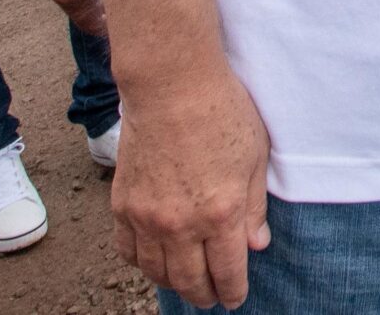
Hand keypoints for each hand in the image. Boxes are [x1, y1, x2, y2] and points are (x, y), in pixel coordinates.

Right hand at [112, 66, 272, 309]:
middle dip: (203, 296)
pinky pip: (127, 250)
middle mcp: (182, 224)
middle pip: (190, 281)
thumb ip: (254, 208)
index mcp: (221, 214)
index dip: (232, 292)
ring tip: (185, 282)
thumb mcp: (254, 158)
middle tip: (210, 298)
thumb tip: (256, 245)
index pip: (227, 273)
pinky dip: (141, 263)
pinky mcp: (123, 204)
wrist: (171, 85)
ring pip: (156, 272)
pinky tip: (153, 260)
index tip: (234, 299)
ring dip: (173, 284)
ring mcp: (147, 217)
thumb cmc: (222, 112)